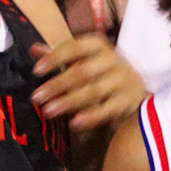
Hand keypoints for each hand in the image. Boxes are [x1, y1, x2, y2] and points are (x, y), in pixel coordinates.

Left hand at [32, 35, 147, 130]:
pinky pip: (107, 110)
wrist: (136, 90)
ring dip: (69, 101)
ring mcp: (123, 81)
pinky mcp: (128, 101)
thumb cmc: (104, 72)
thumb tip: (34, 49)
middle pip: (83, 71)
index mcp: (101, 47)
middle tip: (37, 97)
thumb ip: (61, 56)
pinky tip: (74, 123)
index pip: (77, 47)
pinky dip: (90, 117)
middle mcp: (114, 61)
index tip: (37, 70)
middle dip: (58, 84)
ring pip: (93, 91)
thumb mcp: (84, 60)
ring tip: (48, 111)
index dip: (56, 57)